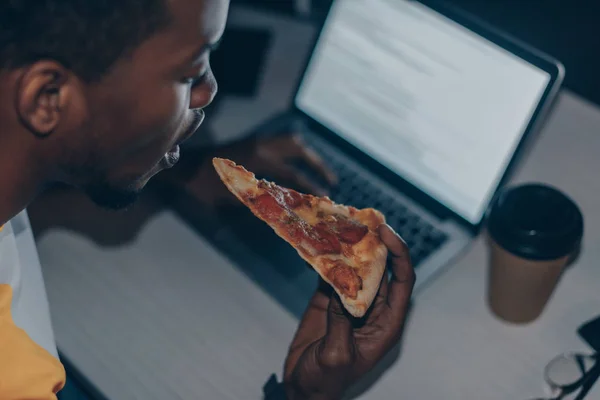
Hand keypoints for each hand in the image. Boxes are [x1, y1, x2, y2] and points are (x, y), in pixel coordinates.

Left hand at [164, 133, 336, 206]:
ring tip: (319, 169)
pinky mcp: (253, 140)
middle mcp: (262, 147)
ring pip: (292, 141)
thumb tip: (286, 210)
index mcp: (258, 162)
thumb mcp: (233, 199)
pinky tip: (299, 160)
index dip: (311, 187)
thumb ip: (260, 202)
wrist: (187, 165)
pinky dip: (295, 149)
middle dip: (318, 167)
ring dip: (308, 155)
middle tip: (331, 181)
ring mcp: (258, 141)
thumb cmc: (206, 187)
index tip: (324, 197)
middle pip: (300, 152)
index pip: (293, 176)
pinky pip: (281, 140)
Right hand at [284, 225, 414, 399]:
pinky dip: (327, 258)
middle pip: (382, 268)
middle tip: (363, 219)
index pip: (403, 281)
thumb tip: (343, 289)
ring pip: (358, 267)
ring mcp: (351, 303)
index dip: (399, 254)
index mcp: (387, 324)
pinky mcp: (329, 301)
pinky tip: (320, 242)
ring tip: (341, 223)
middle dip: (375, 242)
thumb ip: (343, 323)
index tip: (386, 232)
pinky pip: (333, 274)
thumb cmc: (326, 381)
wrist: (303, 389)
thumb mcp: (337, 356)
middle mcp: (374, 309)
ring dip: (351, 246)